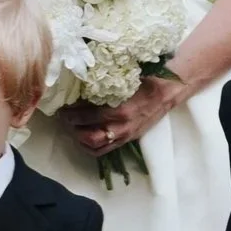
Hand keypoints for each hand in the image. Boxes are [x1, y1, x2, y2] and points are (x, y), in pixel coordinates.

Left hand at [69, 76, 183, 156]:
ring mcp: (124, 135)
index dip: (70, 113)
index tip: (62, 106)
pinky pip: (104, 150)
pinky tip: (84, 138)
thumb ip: (103, 84)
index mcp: (120, 110)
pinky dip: (90, 146)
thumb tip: (78, 81)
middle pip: (87, 136)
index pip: (87, 116)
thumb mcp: (123, 79)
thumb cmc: (145, 80)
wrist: (168, 91)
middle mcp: (121, 127)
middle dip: (72, 127)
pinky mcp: (127, 140)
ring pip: (94, 146)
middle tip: (64, 117)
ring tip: (72, 127)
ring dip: (79, 138)